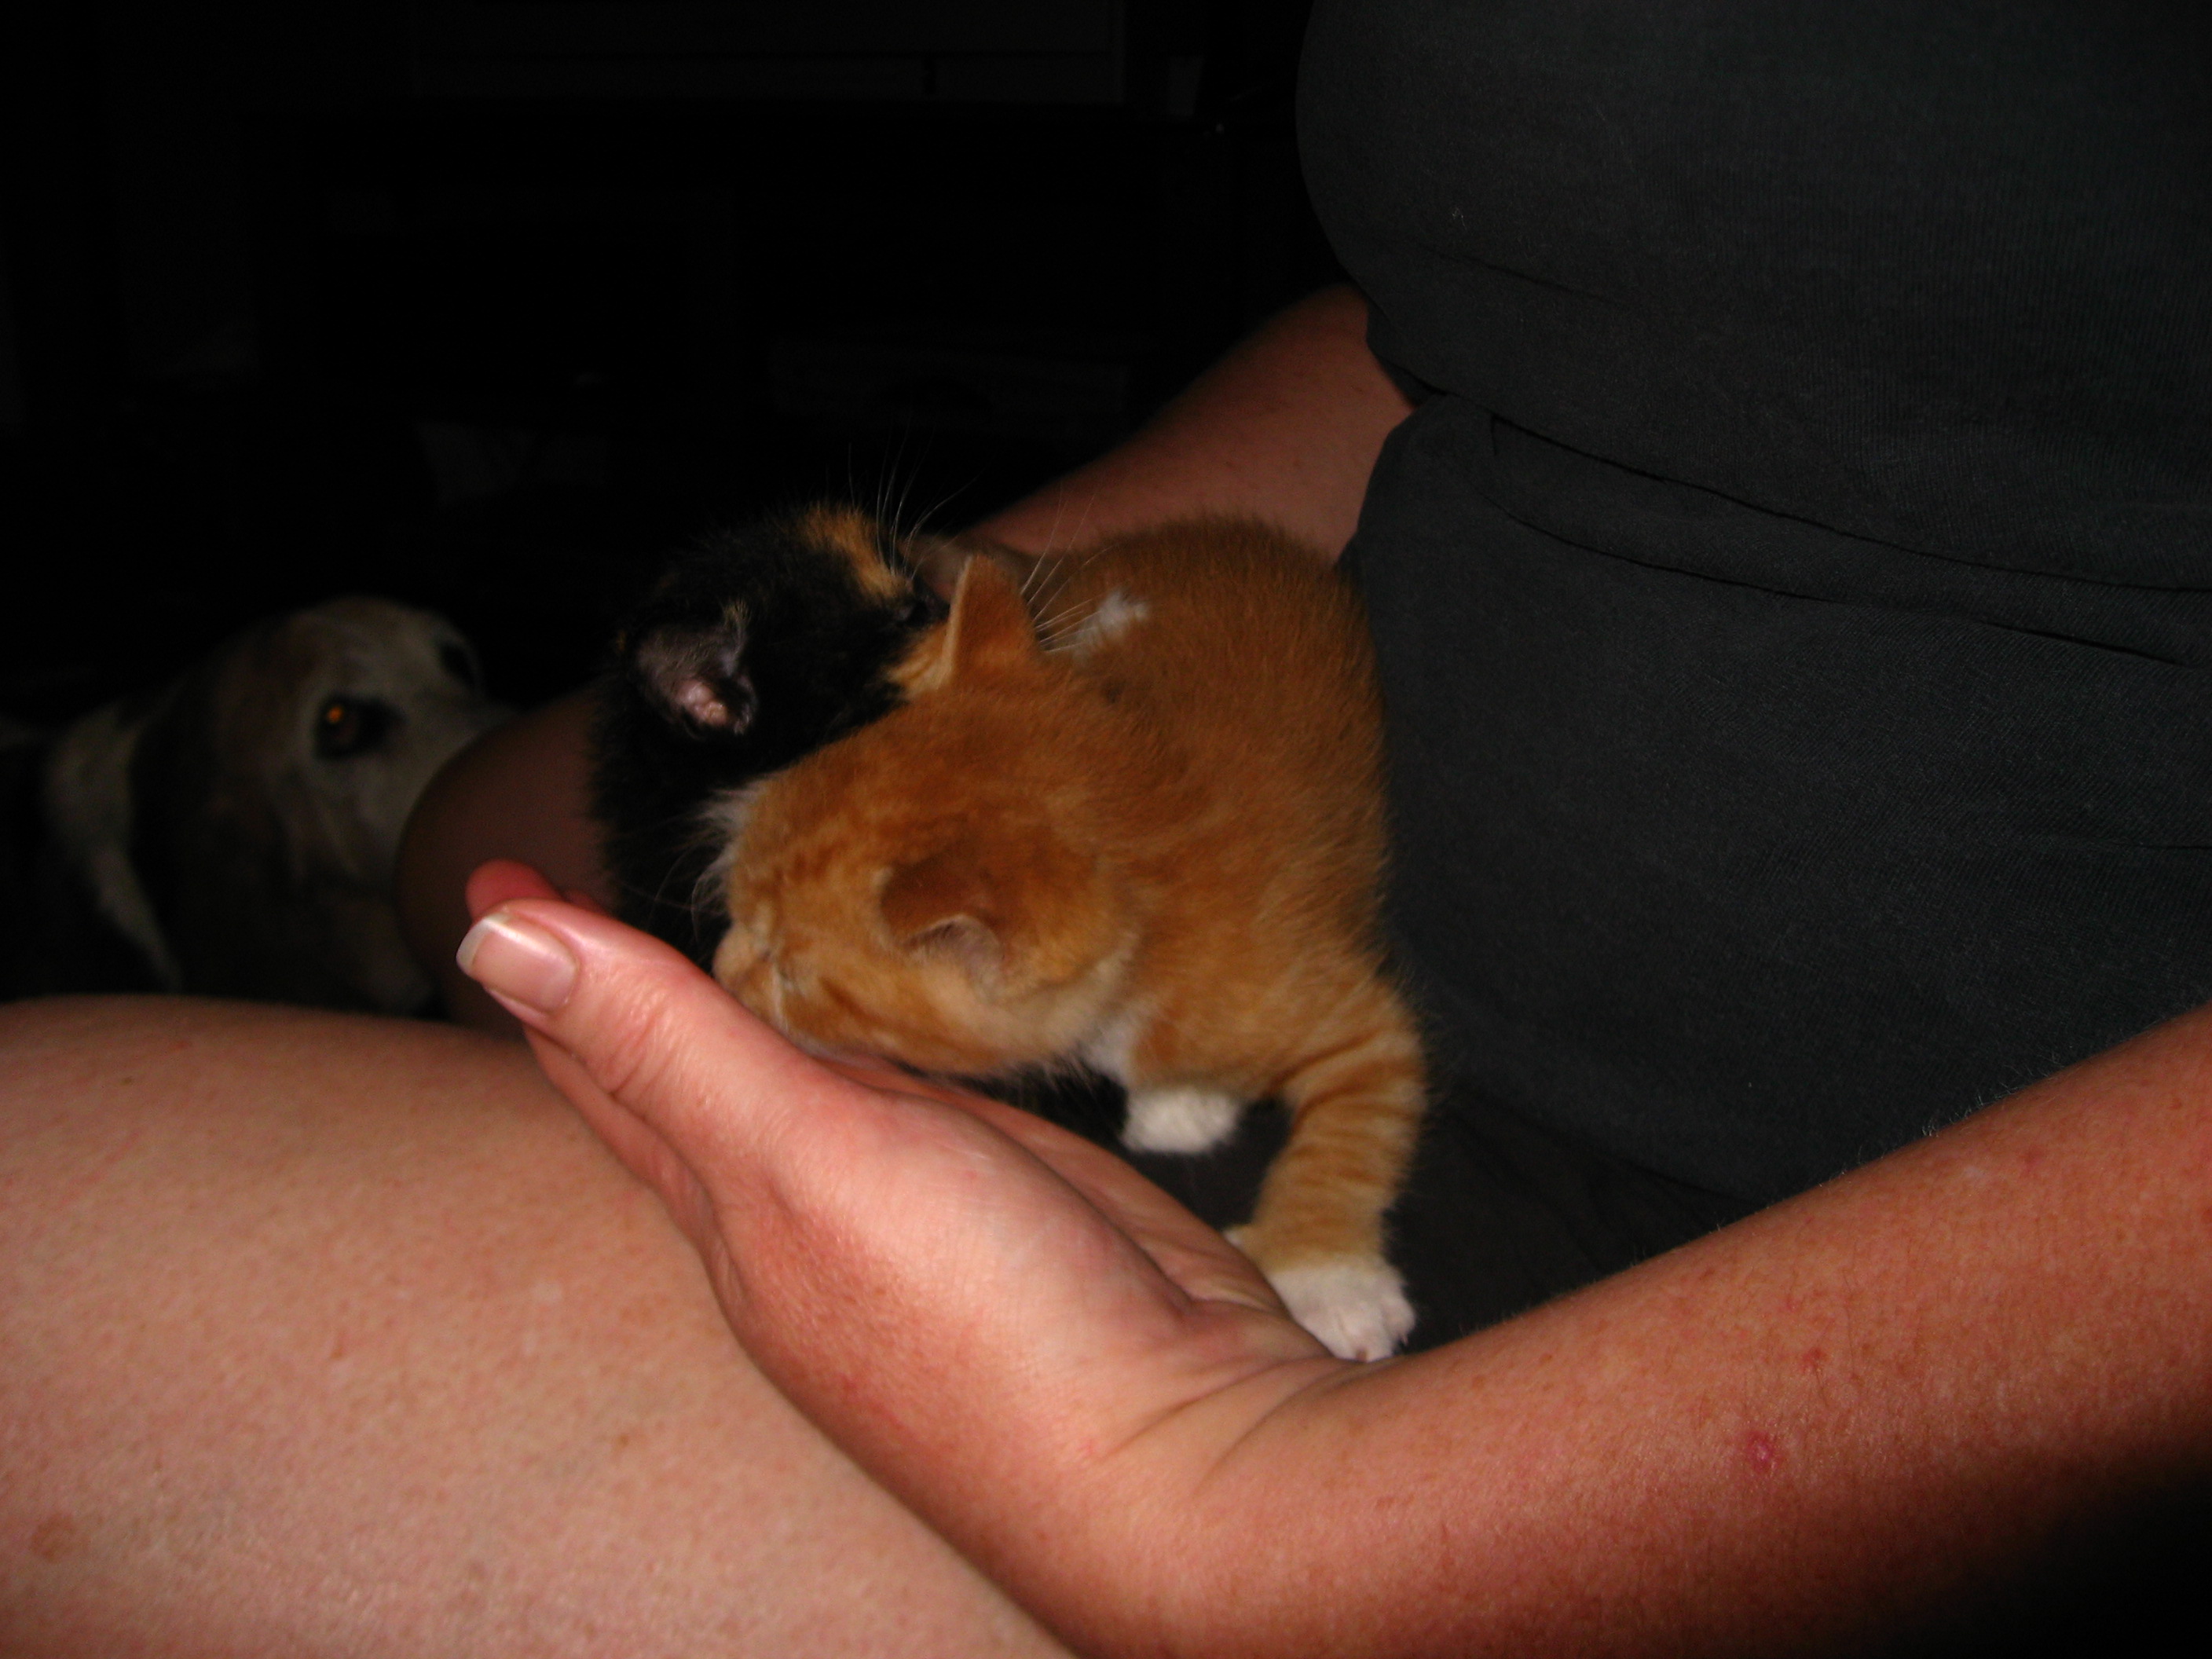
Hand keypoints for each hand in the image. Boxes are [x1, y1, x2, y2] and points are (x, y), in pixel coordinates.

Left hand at [458, 861, 1347, 1653]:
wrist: (1179, 1444)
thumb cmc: (979, 1320)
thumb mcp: (800, 1158)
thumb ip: (664, 1044)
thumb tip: (496, 940)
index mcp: (730, 1199)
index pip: (605, 1062)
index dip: (545, 968)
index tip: (491, 877)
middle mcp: (802, 1201)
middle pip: (683, 1072)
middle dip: (618, 984)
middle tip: (564, 894)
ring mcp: (906, 1200)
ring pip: (797, 1079)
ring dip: (742, 1007)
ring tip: (701, 940)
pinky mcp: (1004, 1192)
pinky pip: (907, 1092)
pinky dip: (867, 1037)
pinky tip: (871, 1014)